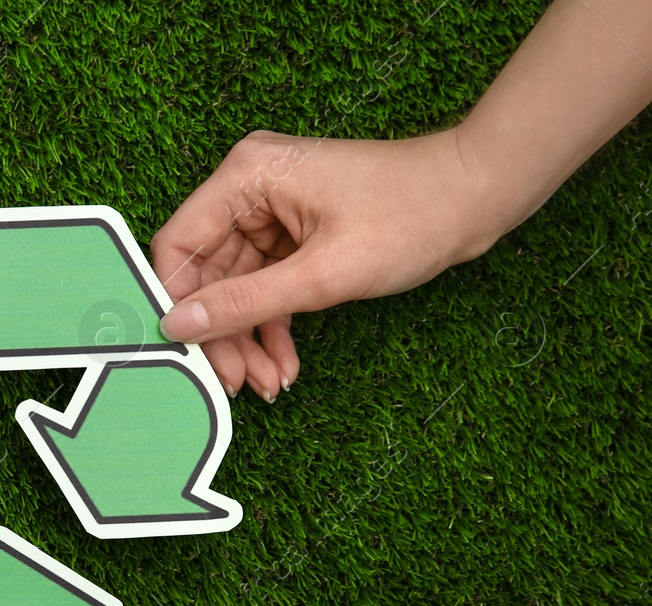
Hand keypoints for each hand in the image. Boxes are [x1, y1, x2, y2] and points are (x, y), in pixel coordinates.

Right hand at [151, 129, 495, 401]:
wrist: (477, 199)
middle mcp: (250, 188)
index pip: (179, 245)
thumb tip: (178, 326)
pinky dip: (272, 326)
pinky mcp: (294, 235)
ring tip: (269, 382)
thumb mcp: (322, 273)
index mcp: (246, 176)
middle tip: (236, 383)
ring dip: (249, 340)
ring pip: (236, 289)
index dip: (175, 302)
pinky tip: (284, 364)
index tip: (182, 352)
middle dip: (222, 334)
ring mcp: (272, 212)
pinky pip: (266, 287)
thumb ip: (244, 303)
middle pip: (206, 275)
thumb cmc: (411, 215)